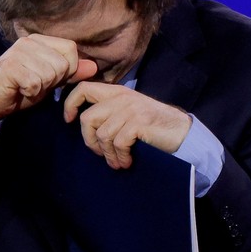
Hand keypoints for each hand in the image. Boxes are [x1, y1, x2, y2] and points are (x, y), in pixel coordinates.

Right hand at [0, 34, 96, 122]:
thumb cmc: (19, 90)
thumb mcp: (50, 82)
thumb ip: (70, 73)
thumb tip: (93, 67)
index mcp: (39, 40)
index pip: (71, 49)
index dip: (68, 70)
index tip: (50, 79)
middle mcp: (28, 42)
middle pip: (63, 63)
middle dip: (53, 81)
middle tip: (34, 84)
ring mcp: (18, 52)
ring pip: (50, 73)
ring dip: (40, 88)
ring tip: (26, 86)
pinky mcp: (10, 66)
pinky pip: (36, 83)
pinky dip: (30, 93)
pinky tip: (19, 90)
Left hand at [62, 82, 191, 168]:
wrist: (182, 133)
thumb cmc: (153, 127)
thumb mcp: (129, 112)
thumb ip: (110, 112)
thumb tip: (85, 124)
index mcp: (116, 92)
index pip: (83, 89)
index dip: (70, 104)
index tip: (68, 120)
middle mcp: (122, 98)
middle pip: (87, 118)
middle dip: (90, 141)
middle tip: (101, 153)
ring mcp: (131, 109)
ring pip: (102, 135)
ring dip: (108, 154)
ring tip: (117, 162)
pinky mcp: (139, 123)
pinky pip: (118, 143)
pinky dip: (120, 157)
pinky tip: (127, 162)